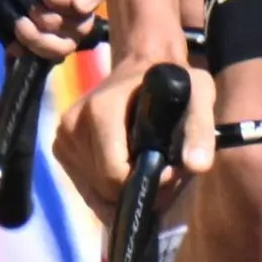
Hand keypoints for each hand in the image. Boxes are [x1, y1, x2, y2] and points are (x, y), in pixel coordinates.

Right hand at [60, 51, 208, 218]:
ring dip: (125, 191)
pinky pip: (88, 189)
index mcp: (99, 111)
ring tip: (146, 165)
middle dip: (138, 189)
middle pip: (105, 188)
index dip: (147, 183)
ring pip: (97, 193)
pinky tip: (127, 168)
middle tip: (163, 171)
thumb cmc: (172, 83)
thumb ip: (199, 130)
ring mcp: (63, 138)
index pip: (115, 174)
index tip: (170, 171)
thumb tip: (197, 166)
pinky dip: (110, 189)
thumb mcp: (199, 95)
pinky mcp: (61, 149)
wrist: (142, 68)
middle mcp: (72, 126)